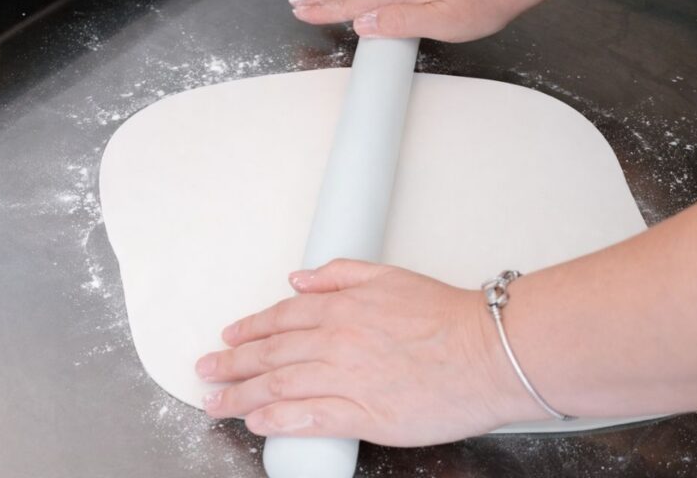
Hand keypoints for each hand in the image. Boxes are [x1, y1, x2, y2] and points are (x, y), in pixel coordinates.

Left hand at [194, 259, 536, 446]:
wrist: (489, 351)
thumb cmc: (449, 317)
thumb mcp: (391, 276)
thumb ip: (340, 273)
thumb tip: (298, 278)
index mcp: (341, 306)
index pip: (280, 318)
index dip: (248, 330)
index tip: (228, 338)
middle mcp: (335, 340)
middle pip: (269, 354)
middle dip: (230, 364)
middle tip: (206, 371)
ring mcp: (346, 377)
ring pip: (278, 386)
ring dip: (240, 396)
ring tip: (217, 402)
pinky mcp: (362, 414)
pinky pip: (307, 417)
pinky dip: (277, 420)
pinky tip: (256, 422)